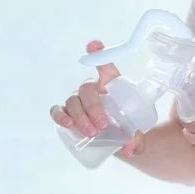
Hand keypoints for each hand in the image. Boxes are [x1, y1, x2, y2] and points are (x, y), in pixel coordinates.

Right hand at [49, 40, 143, 157]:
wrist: (118, 139)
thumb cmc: (128, 126)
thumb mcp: (137, 131)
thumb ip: (136, 138)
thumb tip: (130, 148)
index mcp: (112, 85)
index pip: (106, 66)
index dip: (99, 54)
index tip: (94, 45)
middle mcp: (93, 89)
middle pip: (87, 89)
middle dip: (94, 107)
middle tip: (104, 125)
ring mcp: (79, 101)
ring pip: (73, 102)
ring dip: (81, 116)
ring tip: (92, 132)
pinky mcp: (68, 114)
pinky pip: (57, 111)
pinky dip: (60, 116)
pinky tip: (68, 124)